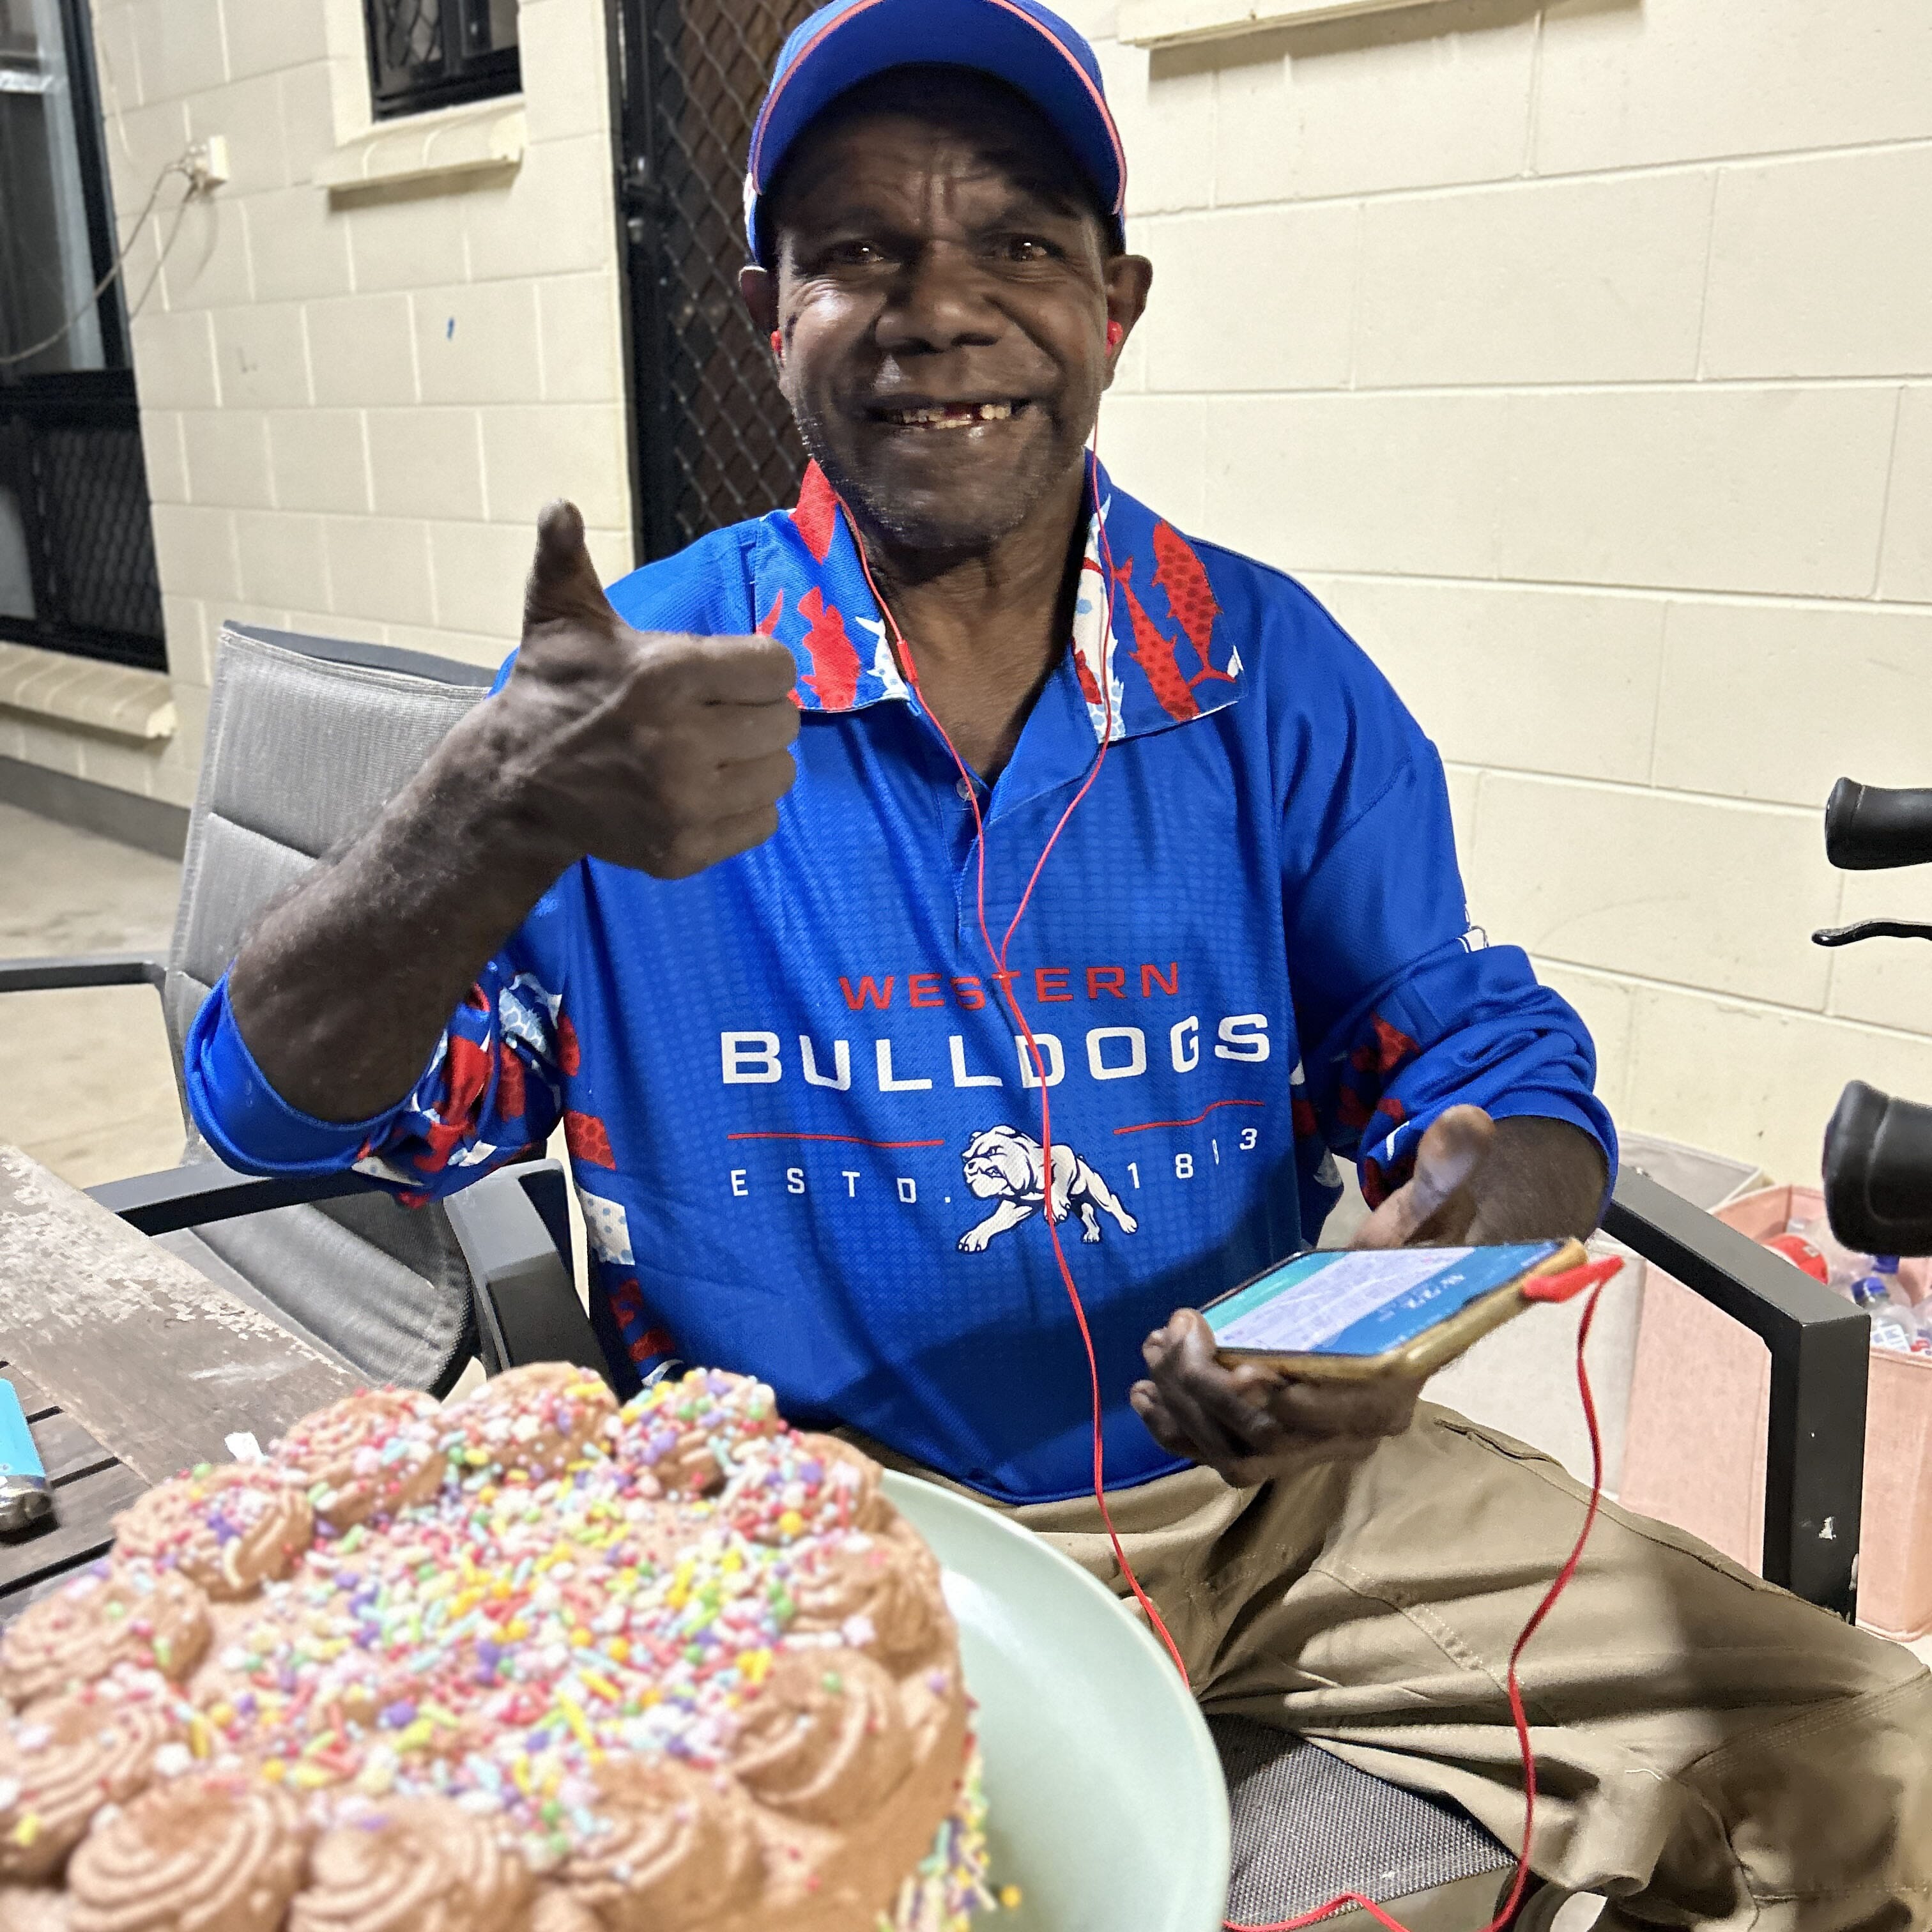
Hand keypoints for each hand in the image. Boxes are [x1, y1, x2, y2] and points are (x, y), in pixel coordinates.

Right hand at [492, 501, 799, 879]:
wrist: (516, 782)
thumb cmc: (554, 690)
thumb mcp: (559, 619)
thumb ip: (568, 559)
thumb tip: (558, 507)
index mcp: (666, 674)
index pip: (777, 667)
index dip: (758, 667)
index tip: (728, 673)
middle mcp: (681, 741)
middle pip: (784, 721)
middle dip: (757, 712)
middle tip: (718, 713)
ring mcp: (685, 802)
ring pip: (780, 773)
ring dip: (757, 760)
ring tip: (716, 751)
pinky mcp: (686, 848)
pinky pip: (762, 822)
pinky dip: (744, 807)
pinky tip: (707, 790)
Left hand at [1126, 1110, 1493, 1484]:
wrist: (1404, 1293)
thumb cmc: (1417, 1254)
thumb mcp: (1432, 1209)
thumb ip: (1443, 1172)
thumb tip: (1467, 1121)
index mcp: (1396, 1383)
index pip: (1338, 1413)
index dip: (1283, 1396)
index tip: (1232, 1356)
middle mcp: (1356, 1429)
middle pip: (1272, 1437)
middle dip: (1208, 1390)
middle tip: (1173, 1328)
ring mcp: (1314, 1443)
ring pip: (1239, 1453)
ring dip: (1185, 1408)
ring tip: (1154, 1347)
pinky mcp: (1278, 1440)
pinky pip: (1221, 1455)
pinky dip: (1178, 1432)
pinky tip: (1145, 1391)